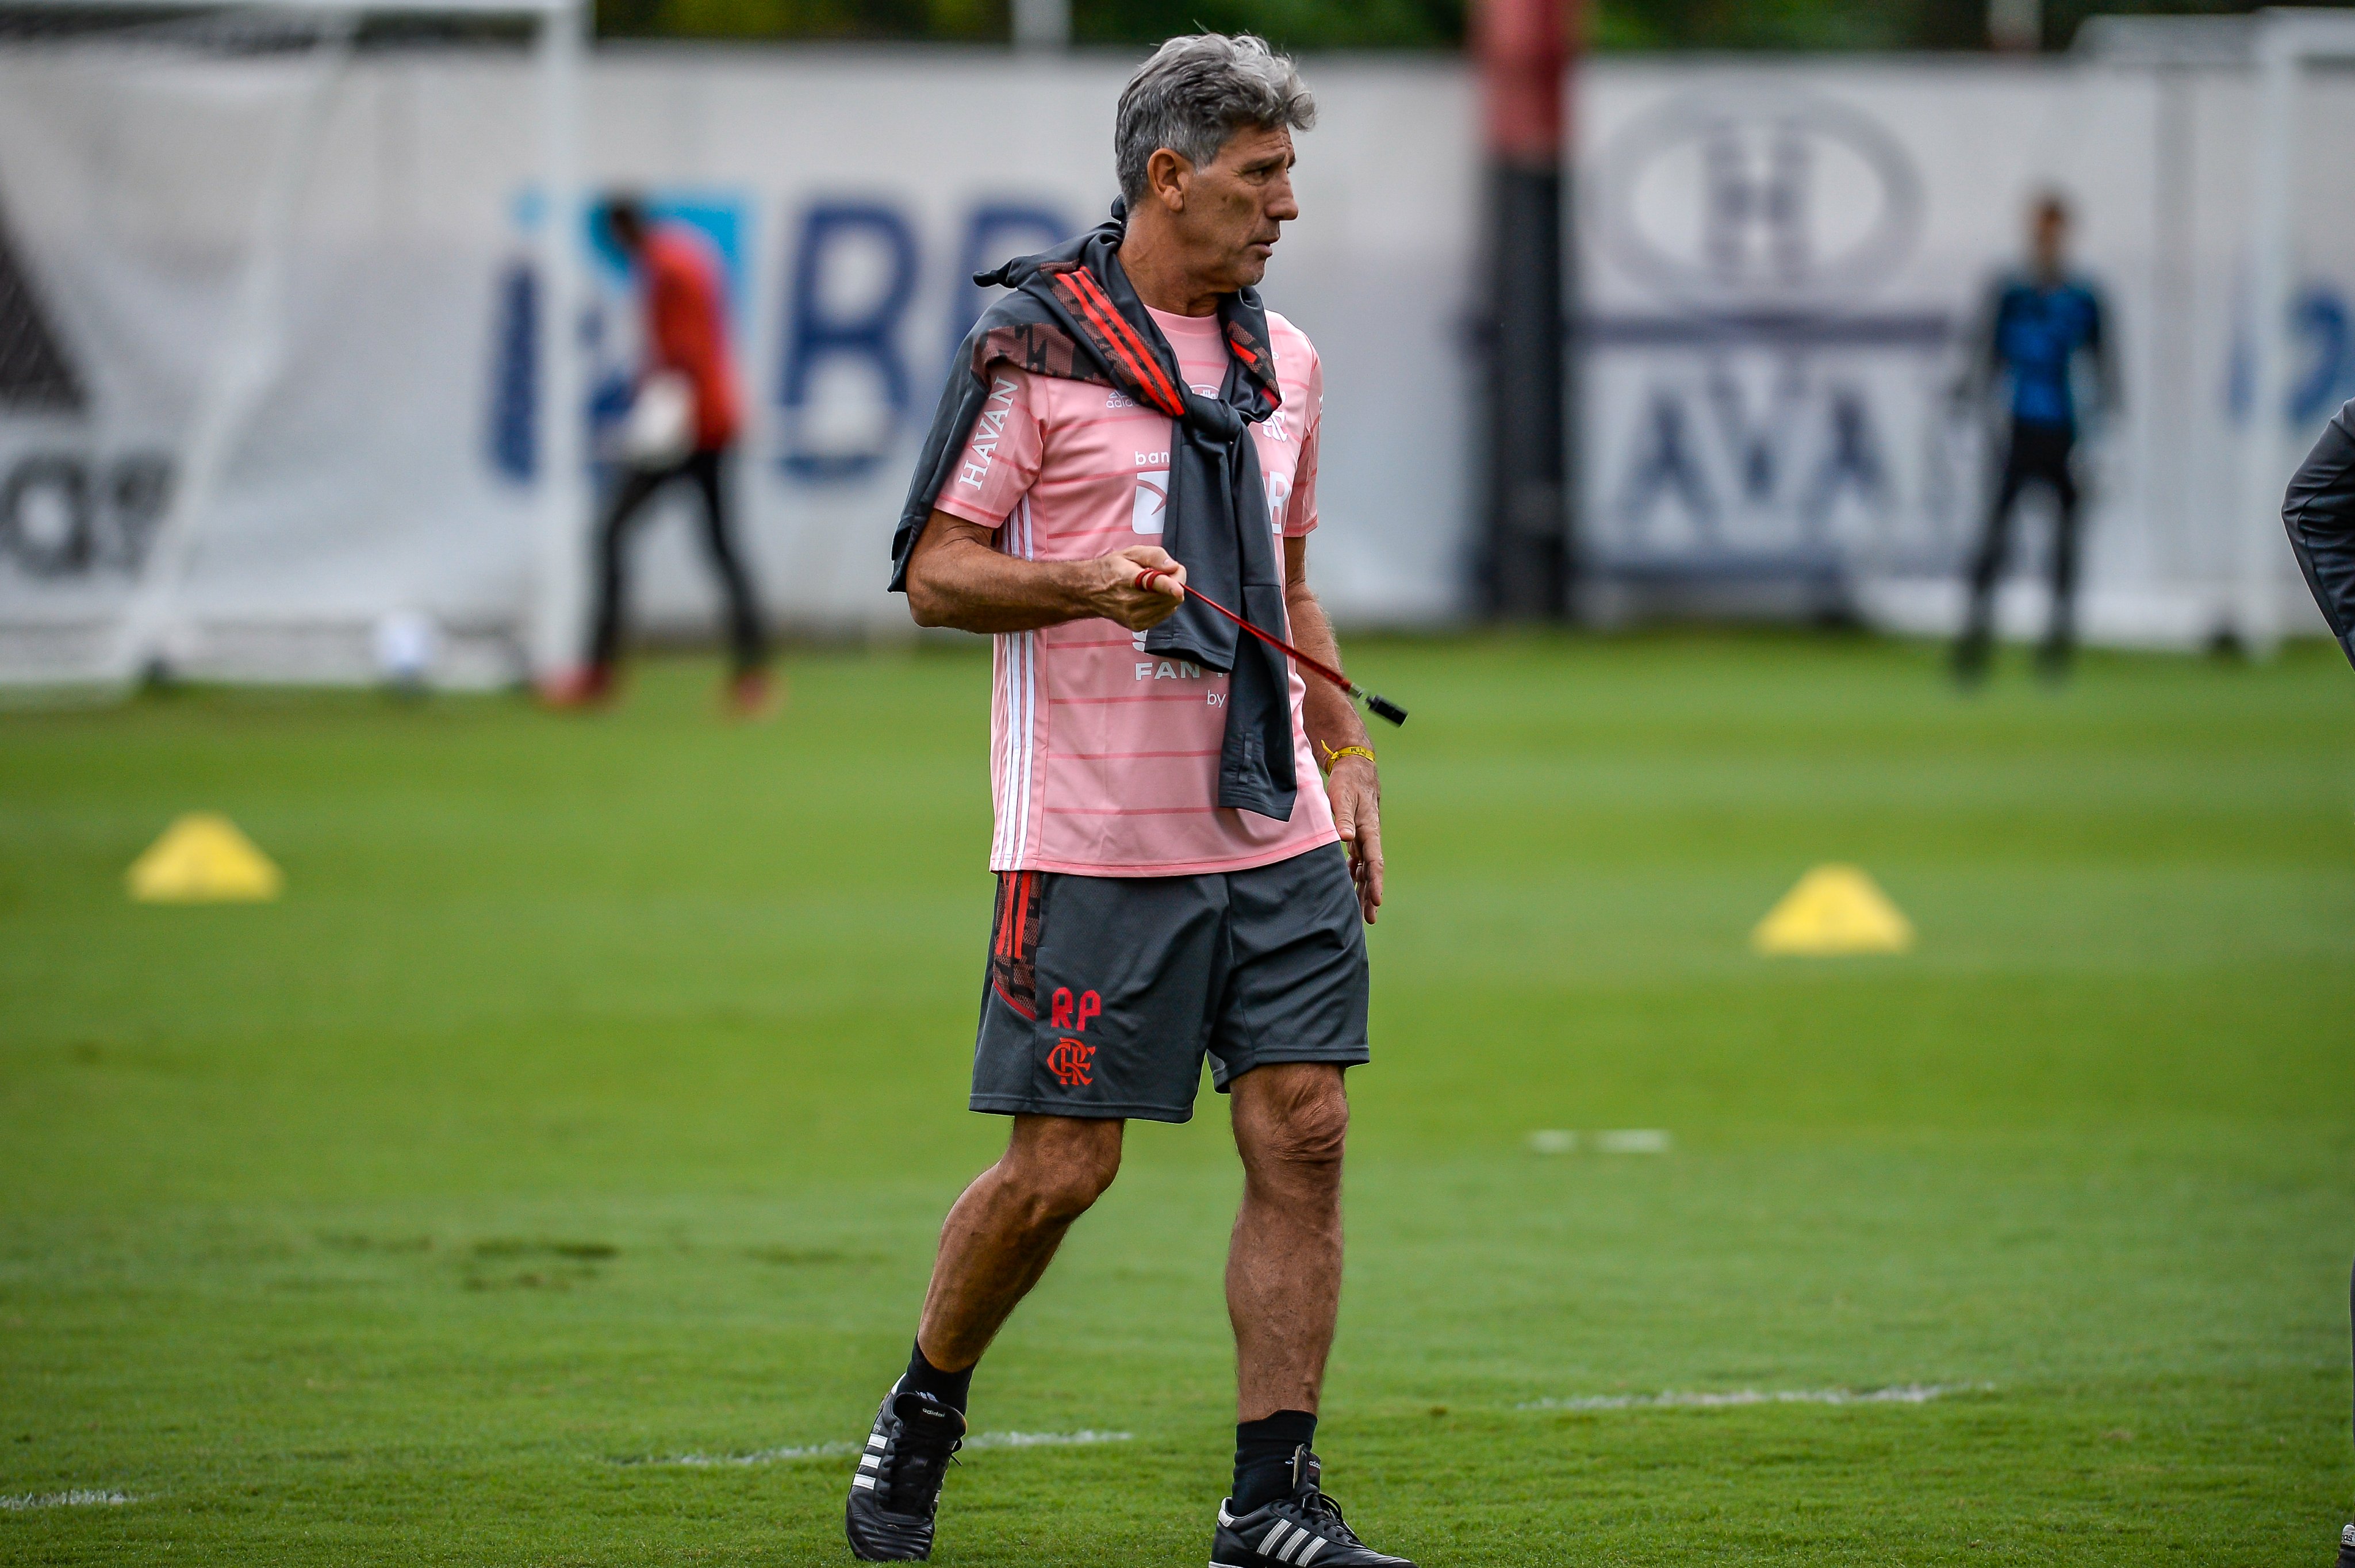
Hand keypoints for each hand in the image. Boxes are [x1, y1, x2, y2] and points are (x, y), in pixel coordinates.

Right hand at [1089, 545, 1186, 630]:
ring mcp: (1134, 617)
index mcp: (1128, 579)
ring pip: (1170, 606)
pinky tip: (1150, 597)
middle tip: (1163, 573)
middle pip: (1170, 596)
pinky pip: (1164, 614)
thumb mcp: (1131, 553)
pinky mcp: (1138, 626)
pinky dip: (1163, 604)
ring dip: (1169, 594)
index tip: (1178, 589)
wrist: (1090, 591)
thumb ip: (1154, 555)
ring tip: (1153, 586)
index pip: (1153, 584)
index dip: (1169, 586)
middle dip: (1175, 582)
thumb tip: (1173, 567)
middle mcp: (1130, 602)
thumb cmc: (1112, 569)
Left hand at [1327, 755, 1381, 923]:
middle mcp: (1370, 837)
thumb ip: (1342, 818)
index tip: (1377, 901)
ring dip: (1364, 889)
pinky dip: (1356, 875)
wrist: (1356, 768)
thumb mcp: (1342, 796)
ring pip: (1366, 869)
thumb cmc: (1348, 781)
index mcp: (1370, 830)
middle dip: (1371, 895)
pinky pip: (1359, 861)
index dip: (1376, 882)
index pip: (1375, 861)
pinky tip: (1350, 886)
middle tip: (1370, 919)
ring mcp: (1365, 838)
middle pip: (1372, 871)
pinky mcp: (1358, 836)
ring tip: (1360, 912)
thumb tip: (1346, 840)